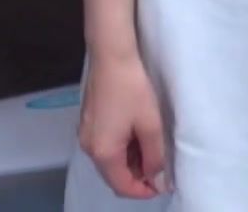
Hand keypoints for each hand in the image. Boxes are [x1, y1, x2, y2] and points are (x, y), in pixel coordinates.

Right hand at [78, 53, 168, 198]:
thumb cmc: (132, 89)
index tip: (163, 185)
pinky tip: (137, 136)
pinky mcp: (87, 123)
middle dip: (137, 177)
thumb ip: (154, 157)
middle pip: (113, 176)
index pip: (122, 186)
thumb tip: (157, 180)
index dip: (143, 191)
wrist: (111, 56)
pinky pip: (105, 146)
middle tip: (160, 168)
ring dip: (130, 162)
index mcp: (104, 152)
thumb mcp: (151, 125)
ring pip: (109, 161)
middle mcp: (89, 148)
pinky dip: (121, 149)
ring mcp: (85, 135)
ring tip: (152, 150)